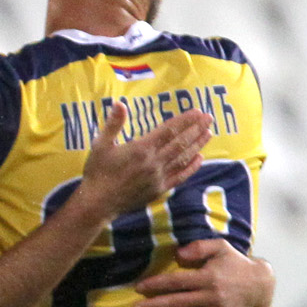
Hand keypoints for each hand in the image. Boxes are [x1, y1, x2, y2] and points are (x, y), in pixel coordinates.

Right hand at [77, 101, 213, 214]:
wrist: (97, 203)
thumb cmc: (97, 172)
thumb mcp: (100, 145)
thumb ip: (113, 124)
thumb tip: (119, 103)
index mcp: (141, 148)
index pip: (168, 131)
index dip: (185, 120)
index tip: (197, 112)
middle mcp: (154, 162)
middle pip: (180, 142)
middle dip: (196, 129)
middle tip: (209, 118)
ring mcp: (159, 177)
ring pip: (183, 158)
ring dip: (197, 145)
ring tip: (209, 133)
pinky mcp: (159, 190)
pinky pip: (179, 176)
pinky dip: (191, 167)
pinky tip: (200, 159)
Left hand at [137, 240, 274, 306]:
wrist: (260, 286)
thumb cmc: (235, 264)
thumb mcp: (221, 248)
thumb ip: (200, 247)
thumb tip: (179, 253)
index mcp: (208, 277)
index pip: (177, 282)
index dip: (157, 285)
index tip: (139, 288)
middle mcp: (211, 296)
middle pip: (178, 302)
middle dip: (154, 306)